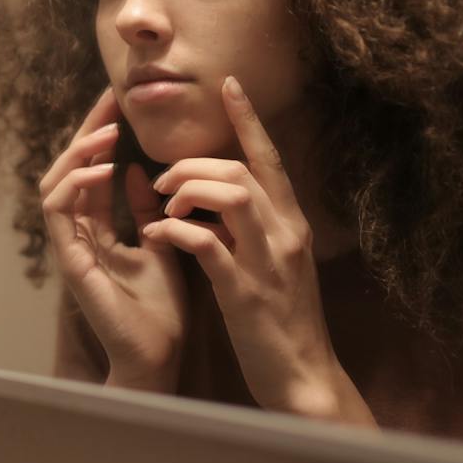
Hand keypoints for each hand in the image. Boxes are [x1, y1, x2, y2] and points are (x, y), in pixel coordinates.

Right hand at [39, 86, 187, 390]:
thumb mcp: (161, 244)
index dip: (102, 136)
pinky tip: (105, 168)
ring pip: (55, 185)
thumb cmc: (161, 311)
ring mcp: (69, 248)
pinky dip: (77, 185)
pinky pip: (60, 213)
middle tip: (110, 100)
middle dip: (86, 132)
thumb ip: (147, 210)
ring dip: (78, 153)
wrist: (159, 357)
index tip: (121, 104)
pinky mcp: (70, 263)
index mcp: (97, 230)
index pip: (91, 171)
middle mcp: (77, 235)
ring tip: (107, 132)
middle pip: (68, 170)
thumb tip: (138, 171)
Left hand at [145, 77, 372, 425]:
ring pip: (232, 194)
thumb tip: (220, 195)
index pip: (270, 159)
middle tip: (163, 182)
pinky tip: (158, 236)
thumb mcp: (273, 264)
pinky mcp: (244, 293)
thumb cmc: (282, 321)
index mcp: (291, 225)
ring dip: (189, 190)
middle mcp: (285, 235)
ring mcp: (267, 262)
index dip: (249, 121)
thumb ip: (254, 228)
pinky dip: (178, 233)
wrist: (303, 377)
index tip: (229, 85)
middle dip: (195, 165)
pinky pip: (208, 245)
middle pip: (242, 170)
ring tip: (163, 206)